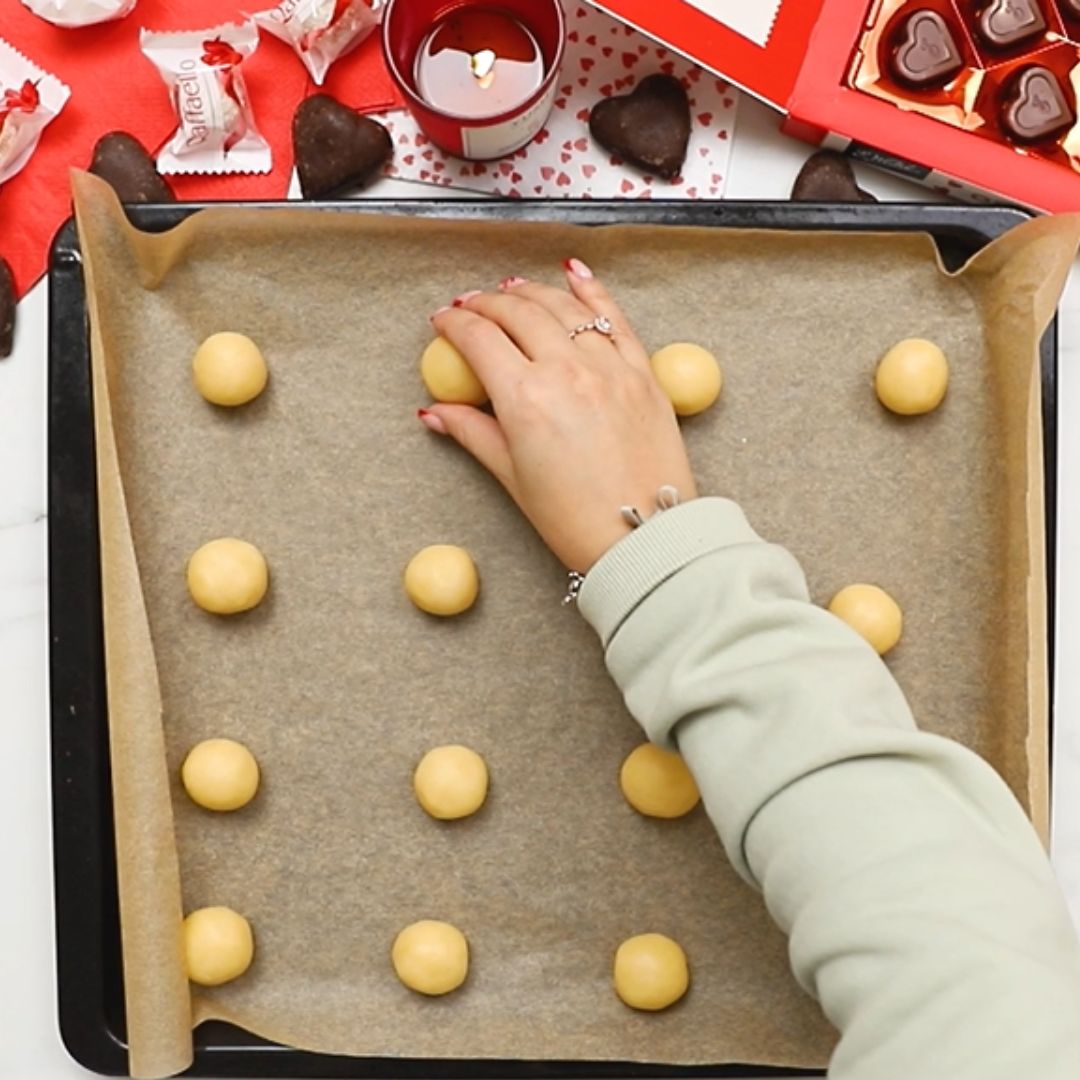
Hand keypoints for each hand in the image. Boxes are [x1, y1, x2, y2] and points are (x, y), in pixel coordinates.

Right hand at [420, 259, 696, 571]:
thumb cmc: (577, 519)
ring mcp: (608, 367)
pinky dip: (591, 291)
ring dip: (530, 292)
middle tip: (470, 305)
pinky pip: (614, 317)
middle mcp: (566, 371)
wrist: (645, 536)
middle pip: (518, 313)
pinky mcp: (641, 372)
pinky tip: (573, 274)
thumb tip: (435, 412)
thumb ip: (473, 433)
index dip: (454, 324)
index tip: (442, 322)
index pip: (479, 339)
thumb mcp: (513, 478)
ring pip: (562, 307)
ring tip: (511, 289)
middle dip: (486, 303)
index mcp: (526, 399)